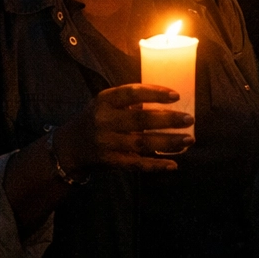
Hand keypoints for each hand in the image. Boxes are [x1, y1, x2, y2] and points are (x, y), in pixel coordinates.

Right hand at [53, 84, 194, 173]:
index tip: (176, 95)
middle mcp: (104, 121)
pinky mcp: (110, 161)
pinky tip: (173, 164)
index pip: (131, 93)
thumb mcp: (107, 103)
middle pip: (140, 120)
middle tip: (189, 119)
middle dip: (168, 120)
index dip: (154, 93)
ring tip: (189, 139)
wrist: (69, 147)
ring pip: (141, 143)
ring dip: (168, 142)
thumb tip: (170, 99)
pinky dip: (155, 165)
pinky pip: (136, 164)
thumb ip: (131, 100)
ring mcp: (106, 143)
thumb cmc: (98, 118)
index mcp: (105, 100)